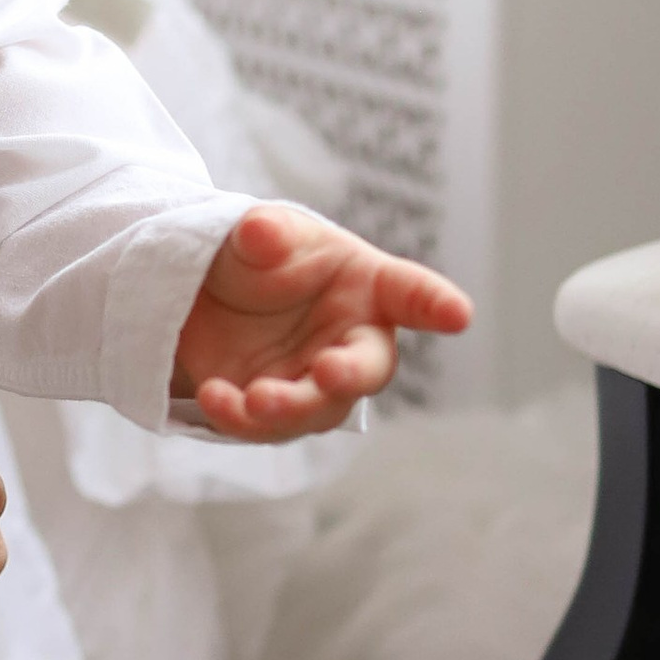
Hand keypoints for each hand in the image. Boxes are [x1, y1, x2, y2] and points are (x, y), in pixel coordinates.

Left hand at [173, 203, 469, 436]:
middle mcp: (351, 341)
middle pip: (369, 369)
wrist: (200, 298)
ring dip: (289, 408)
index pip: (410, 294)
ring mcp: (315, 383)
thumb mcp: (257, 233)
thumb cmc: (256, 257)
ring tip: (254, 398)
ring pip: (319, 409)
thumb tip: (261, 231)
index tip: (458, 313)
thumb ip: (264, 233)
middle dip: (350, 375)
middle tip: (327, 372)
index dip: (436, 304)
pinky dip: (240, 419)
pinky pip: (268, 428)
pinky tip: (213, 396)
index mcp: (367, 287)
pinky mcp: (276, 412)